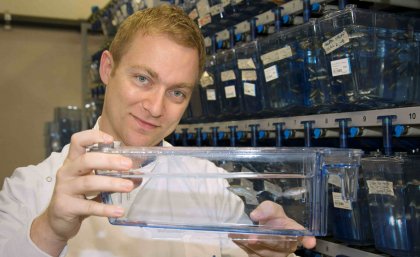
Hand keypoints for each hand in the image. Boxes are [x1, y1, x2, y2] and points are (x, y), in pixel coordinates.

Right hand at [31, 130, 133, 256]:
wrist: (57, 221)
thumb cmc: (78, 196)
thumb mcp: (93, 182)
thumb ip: (111, 176)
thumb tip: (138, 176)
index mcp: (73, 161)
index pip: (77, 141)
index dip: (93, 136)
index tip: (111, 140)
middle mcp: (66, 172)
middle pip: (86, 160)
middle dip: (109, 161)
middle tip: (128, 165)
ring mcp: (64, 189)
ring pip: (88, 182)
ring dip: (111, 183)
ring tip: (129, 186)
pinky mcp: (65, 207)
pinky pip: (89, 206)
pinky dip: (106, 209)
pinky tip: (119, 210)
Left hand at [231, 201, 315, 256]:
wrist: (265, 228)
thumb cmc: (271, 218)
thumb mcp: (269, 208)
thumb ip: (265, 209)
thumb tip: (255, 216)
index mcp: (293, 230)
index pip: (302, 234)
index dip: (307, 238)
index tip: (310, 242)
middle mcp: (288, 245)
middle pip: (279, 245)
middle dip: (265, 241)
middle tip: (252, 237)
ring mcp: (277, 254)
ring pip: (265, 253)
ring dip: (250, 245)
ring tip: (237, 235)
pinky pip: (255, 255)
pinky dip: (244, 247)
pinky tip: (236, 238)